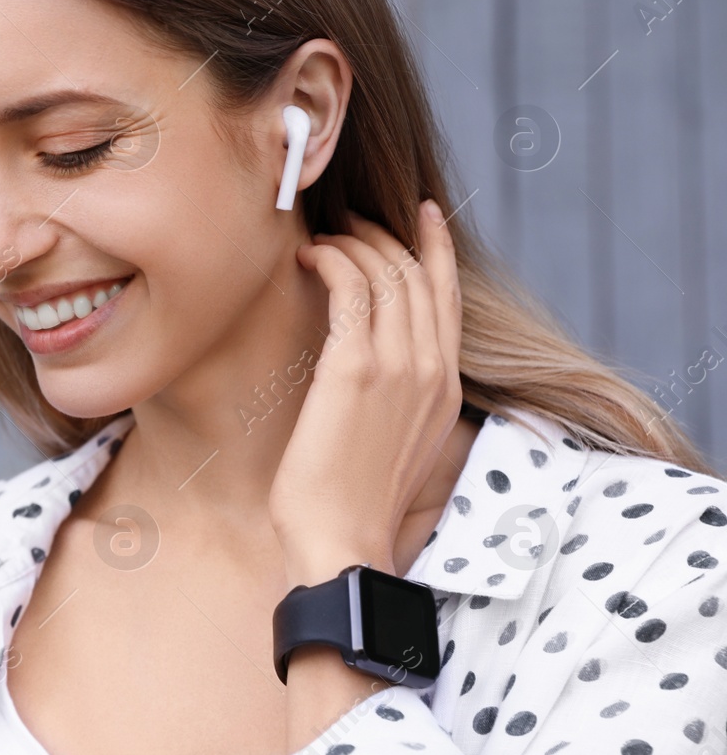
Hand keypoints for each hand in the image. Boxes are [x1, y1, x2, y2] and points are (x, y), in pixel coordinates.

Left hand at [270, 199, 463, 585]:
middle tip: (348, 219)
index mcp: (446, 389)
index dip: (435, 247)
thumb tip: (370, 374)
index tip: (421, 211)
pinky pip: (352, 290)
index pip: (449, 297)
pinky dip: (330, 262)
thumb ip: (396, 401)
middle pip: (418, 274)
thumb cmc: (351, 503)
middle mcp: (433, 371)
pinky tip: (306, 258)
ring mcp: (400, 367)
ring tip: (318, 240)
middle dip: (383, 234)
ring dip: (351, 244)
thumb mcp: (393, 444)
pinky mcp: (356, 369)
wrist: (342, 543)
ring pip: (385, 273)